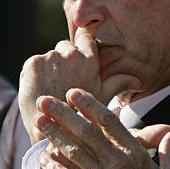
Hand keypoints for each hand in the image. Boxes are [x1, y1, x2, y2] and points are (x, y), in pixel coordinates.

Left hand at [19, 30, 140, 143]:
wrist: (52, 130)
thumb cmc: (81, 114)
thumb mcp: (103, 97)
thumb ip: (119, 83)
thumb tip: (137, 81)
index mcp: (89, 59)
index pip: (85, 38)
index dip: (82, 50)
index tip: (79, 64)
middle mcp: (69, 54)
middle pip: (65, 46)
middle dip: (65, 60)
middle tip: (65, 82)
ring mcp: (49, 58)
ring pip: (49, 56)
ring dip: (50, 68)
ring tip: (53, 89)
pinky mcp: (32, 64)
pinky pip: (34, 64)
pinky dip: (36, 75)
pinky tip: (41, 90)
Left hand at [35, 89, 169, 168]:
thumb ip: (168, 151)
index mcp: (137, 154)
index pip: (109, 122)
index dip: (89, 105)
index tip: (73, 94)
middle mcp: (119, 163)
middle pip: (87, 132)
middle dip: (63, 114)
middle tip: (46, 101)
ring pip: (75, 152)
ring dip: (55, 134)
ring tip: (39, 121)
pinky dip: (55, 167)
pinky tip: (43, 158)